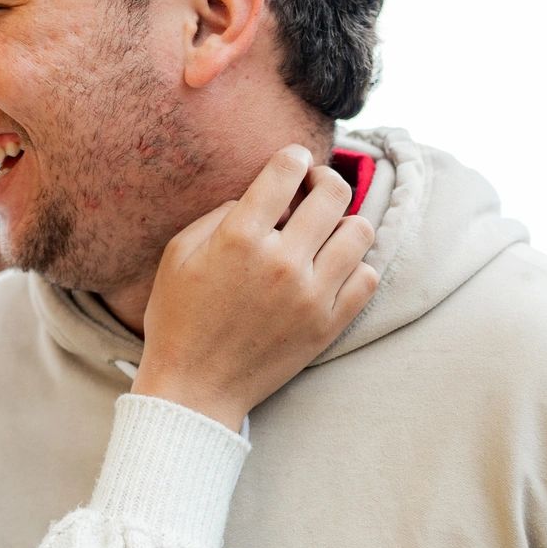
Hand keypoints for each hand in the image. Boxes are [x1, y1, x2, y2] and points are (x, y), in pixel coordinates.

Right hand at [133, 145, 377, 428]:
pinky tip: (333, 269)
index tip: (294, 162)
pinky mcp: (329, 324)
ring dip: (343, 223)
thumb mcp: (178, 255)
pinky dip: (356, 266)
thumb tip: (260, 197)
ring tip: (326, 233)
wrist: (194, 390)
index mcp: (240, 238)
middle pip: (334, 193)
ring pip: (360, 232)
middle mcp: (281, 261)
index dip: (294, 158)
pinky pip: (368, 277)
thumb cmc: (179, 320)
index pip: (286, 171)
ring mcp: (311, 295)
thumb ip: (219, 215)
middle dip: (324, 180)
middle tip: (314, 188)